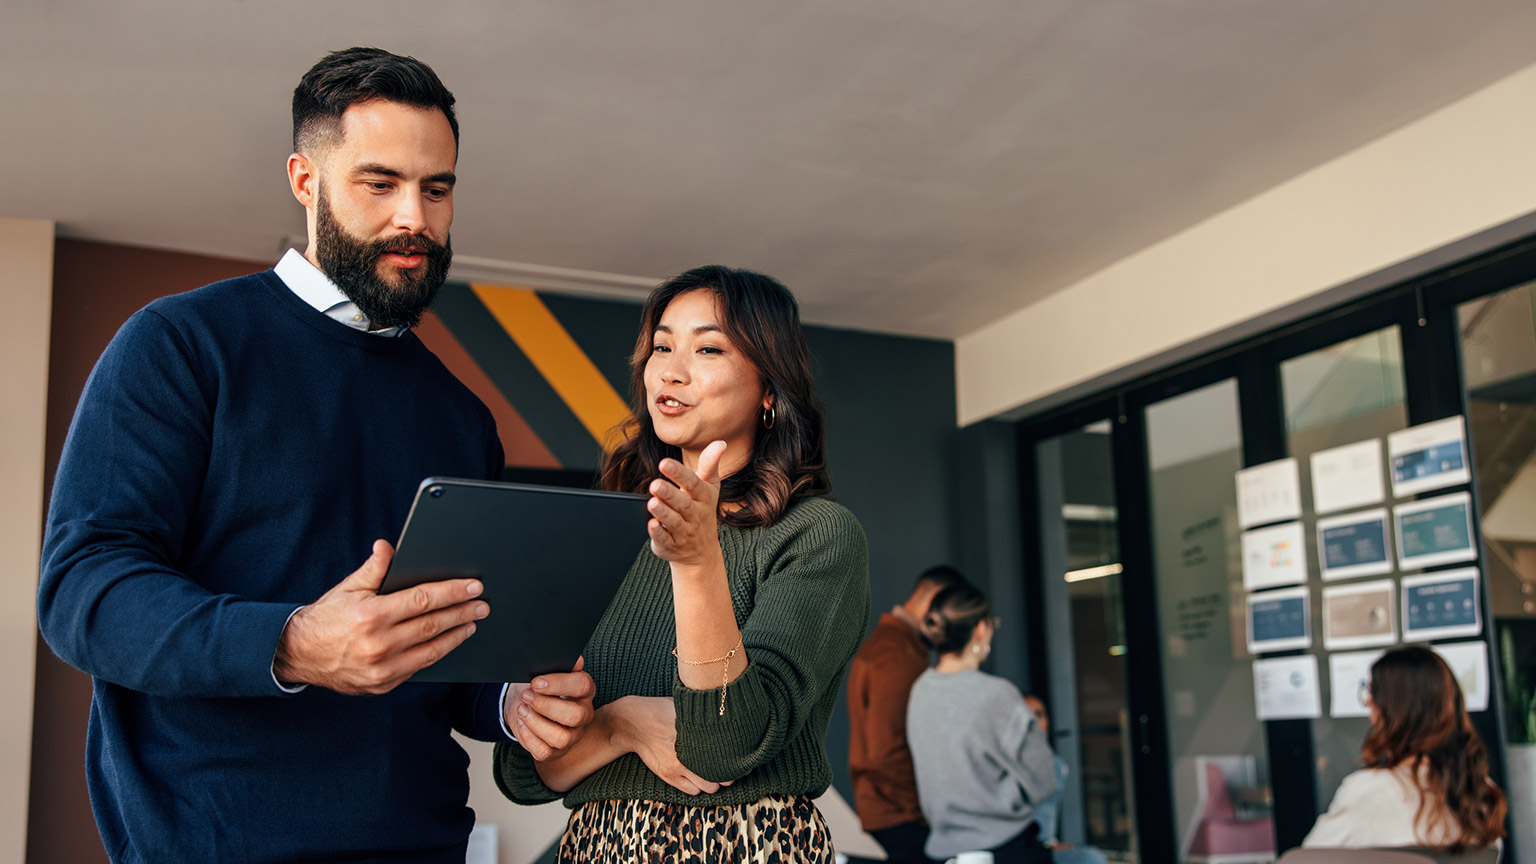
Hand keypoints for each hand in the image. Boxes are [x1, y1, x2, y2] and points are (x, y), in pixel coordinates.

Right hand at [272, 539, 487, 694]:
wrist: (298, 654)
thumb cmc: (326, 618)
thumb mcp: (348, 588)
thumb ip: (373, 568)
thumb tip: (388, 547)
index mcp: (372, 616)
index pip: (423, 600)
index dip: (452, 592)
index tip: (473, 586)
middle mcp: (379, 645)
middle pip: (433, 625)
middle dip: (462, 612)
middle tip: (482, 605)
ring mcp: (382, 669)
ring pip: (431, 650)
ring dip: (456, 635)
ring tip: (471, 622)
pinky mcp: (383, 684)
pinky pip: (418, 667)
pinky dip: (436, 653)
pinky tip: (448, 641)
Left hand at [508, 657, 596, 760]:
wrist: (523, 701)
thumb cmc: (537, 684)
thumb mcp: (545, 669)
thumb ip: (561, 663)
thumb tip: (577, 660)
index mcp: (585, 690)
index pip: (583, 685)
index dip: (559, 684)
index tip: (536, 682)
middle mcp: (583, 714)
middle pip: (575, 716)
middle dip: (546, 706)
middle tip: (527, 696)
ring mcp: (572, 735)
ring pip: (561, 738)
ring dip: (536, 723)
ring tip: (522, 710)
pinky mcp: (557, 751)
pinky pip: (544, 751)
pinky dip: (528, 737)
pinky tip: (522, 723)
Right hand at [606, 695, 731, 794]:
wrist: (632, 722)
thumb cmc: (661, 709)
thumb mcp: (685, 705)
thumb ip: (705, 714)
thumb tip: (729, 711)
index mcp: (695, 732)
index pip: (726, 753)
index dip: (738, 758)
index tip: (742, 757)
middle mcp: (687, 751)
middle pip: (722, 774)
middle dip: (729, 773)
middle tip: (730, 767)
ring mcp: (676, 766)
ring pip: (709, 787)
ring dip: (714, 782)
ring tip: (715, 773)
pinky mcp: (667, 775)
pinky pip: (692, 791)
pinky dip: (699, 787)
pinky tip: (699, 777)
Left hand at [647, 440, 726, 567]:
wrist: (701, 553)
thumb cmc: (702, 511)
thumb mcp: (709, 488)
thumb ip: (710, 465)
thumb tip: (720, 442)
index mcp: (703, 498)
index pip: (694, 484)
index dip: (680, 474)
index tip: (664, 463)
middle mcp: (694, 515)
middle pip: (683, 504)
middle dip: (669, 494)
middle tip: (655, 484)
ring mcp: (683, 532)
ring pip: (673, 522)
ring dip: (663, 512)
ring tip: (652, 502)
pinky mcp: (670, 545)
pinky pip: (665, 540)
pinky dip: (658, 533)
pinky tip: (651, 524)